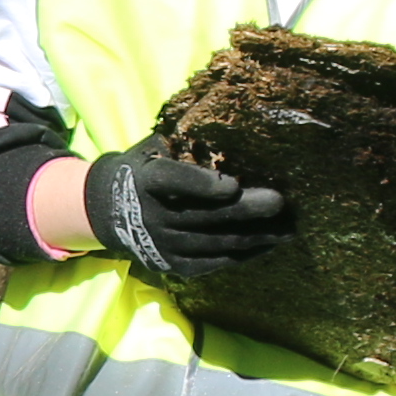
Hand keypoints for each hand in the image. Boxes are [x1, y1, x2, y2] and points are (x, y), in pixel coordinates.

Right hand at [82, 150, 290, 282]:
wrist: (106, 211)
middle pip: (208, 215)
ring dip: (257, 236)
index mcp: (149, 180)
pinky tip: (268, 244)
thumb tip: (232, 130)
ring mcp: (164, 244)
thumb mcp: (154, 150)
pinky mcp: (173, 265)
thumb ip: (185, 144)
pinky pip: (216, 262)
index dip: (204, 186)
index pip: (176, 182)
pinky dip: (244, 254)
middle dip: (248, 209)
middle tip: (280, 202)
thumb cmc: (144, 169)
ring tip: (289, 227)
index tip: (233, 184)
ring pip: (219, 242)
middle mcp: (155, 216)